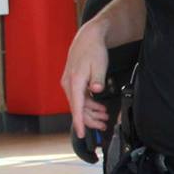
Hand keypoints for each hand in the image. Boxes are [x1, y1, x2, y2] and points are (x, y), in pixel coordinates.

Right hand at [60, 20, 112, 138]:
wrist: (88, 39)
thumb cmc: (93, 51)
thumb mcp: (99, 64)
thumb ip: (98, 79)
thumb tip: (96, 90)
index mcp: (74, 81)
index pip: (76, 106)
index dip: (80, 121)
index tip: (81, 133)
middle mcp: (69, 84)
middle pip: (78, 108)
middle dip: (90, 120)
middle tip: (103, 126)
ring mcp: (69, 84)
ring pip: (79, 105)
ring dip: (91, 113)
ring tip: (104, 118)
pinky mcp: (73, 83)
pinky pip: (80, 99)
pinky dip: (89, 105)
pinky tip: (99, 108)